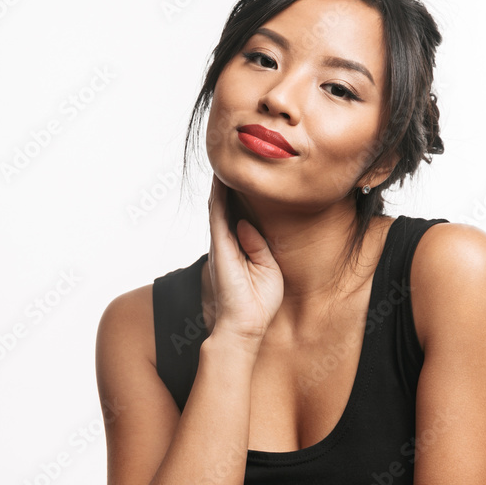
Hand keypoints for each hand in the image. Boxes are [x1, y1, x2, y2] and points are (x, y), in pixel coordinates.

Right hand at [207, 173, 282, 342]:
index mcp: (240, 248)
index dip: (239, 195)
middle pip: (225, 206)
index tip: (246, 175)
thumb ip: (259, 244)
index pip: (238, 215)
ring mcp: (222, 244)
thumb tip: (246, 224)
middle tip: (231, 159)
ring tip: (224, 161)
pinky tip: (221, 180)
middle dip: (227, 184)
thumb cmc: (258, 302)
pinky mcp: (220, 247)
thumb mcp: (268, 268)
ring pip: (218, 206)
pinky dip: (218, 196)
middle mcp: (227, 243)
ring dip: (220, 184)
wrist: (246, 325)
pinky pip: (217, 215)